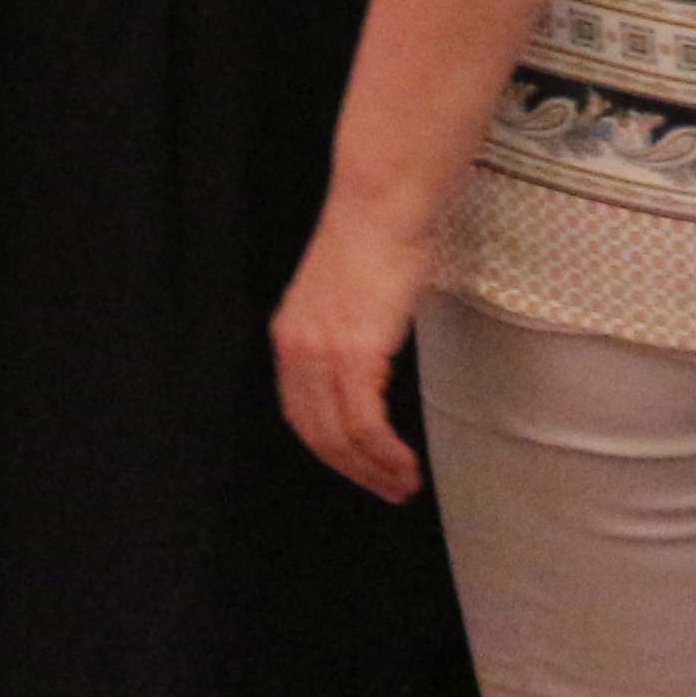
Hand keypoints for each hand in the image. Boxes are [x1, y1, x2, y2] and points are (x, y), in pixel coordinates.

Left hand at [271, 190, 439, 502]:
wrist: (382, 205)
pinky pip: (364, 424)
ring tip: (404, 484)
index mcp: (290, 338)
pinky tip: (405, 462)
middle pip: (317, 435)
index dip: (331, 452)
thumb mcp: (346, 298)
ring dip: (375, 470)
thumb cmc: (376, 241)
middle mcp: (297, 350)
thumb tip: (367, 369)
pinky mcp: (354, 353)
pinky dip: (384, 453)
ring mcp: (323, 353)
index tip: (361, 470)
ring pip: (342, 438)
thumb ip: (346, 336)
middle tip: (389, 491)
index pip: (301, 415)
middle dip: (354, 472)